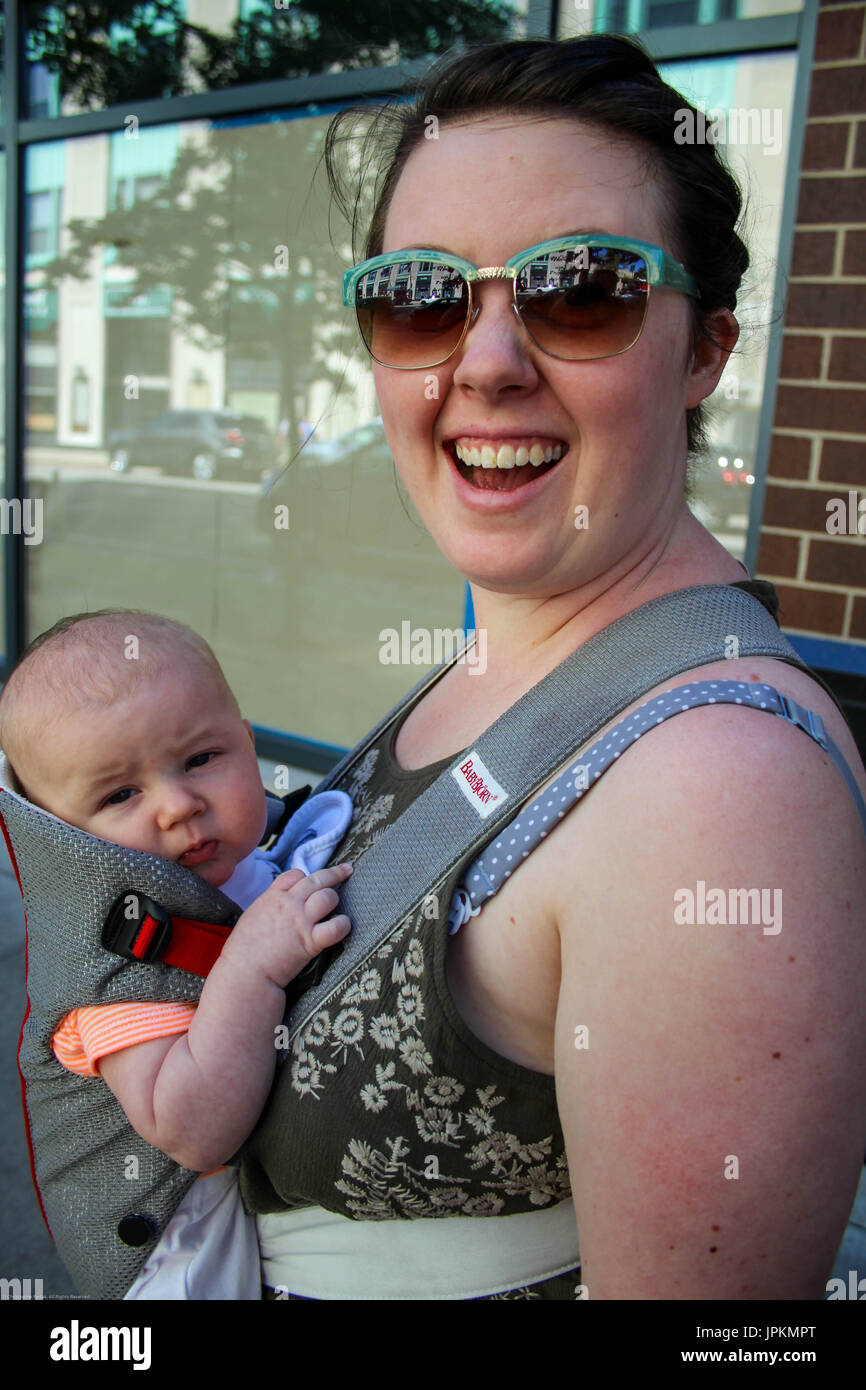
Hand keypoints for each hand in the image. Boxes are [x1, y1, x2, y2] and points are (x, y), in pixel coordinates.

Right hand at [222, 862, 352, 988]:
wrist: (244, 973)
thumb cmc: (242, 951)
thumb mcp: (251, 917)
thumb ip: (268, 907)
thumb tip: (277, 908)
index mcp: (272, 897)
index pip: (295, 875)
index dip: (306, 877)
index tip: (311, 881)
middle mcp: (289, 904)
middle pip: (317, 879)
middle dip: (335, 873)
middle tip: (346, 870)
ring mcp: (301, 921)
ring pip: (328, 897)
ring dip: (335, 900)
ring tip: (338, 907)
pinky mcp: (311, 941)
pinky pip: (336, 927)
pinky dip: (343, 925)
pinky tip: (343, 926)